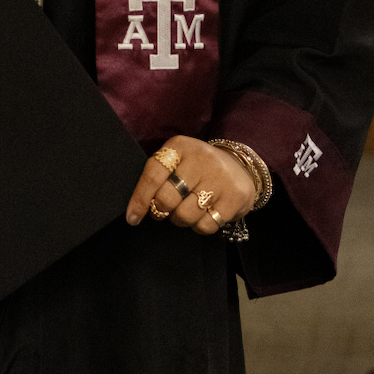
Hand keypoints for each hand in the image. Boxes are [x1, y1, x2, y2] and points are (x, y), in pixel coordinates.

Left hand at [125, 135, 254, 234]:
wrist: (240, 166)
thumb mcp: (178, 160)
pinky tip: (202, 215)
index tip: (132, 217)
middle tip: (163, 211)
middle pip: (167, 198)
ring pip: (185, 215)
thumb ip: (158, 177)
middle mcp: (201, 159)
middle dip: (160, 211)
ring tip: (185, 211)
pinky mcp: (235, 197)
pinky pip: (206, 225)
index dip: (140, 199)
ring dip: (180, 220)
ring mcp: (219, 178)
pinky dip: (199, 226)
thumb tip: (136, 210)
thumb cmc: (198, 167)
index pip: (153, 174)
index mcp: (180, 147)